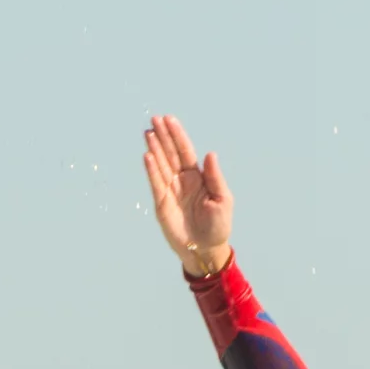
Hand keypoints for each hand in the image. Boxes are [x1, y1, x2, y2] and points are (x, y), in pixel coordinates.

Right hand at [142, 114, 232, 278]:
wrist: (206, 249)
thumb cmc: (218, 225)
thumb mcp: (222, 199)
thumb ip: (215, 176)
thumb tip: (210, 154)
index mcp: (197, 176)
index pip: (185, 151)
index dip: (177, 135)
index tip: (169, 119)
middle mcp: (182, 180)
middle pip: (170, 154)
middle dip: (163, 136)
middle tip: (154, 119)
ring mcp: (170, 191)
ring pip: (161, 165)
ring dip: (154, 149)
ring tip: (148, 132)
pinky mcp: (161, 204)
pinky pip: (155, 183)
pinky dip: (151, 170)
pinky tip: (147, 156)